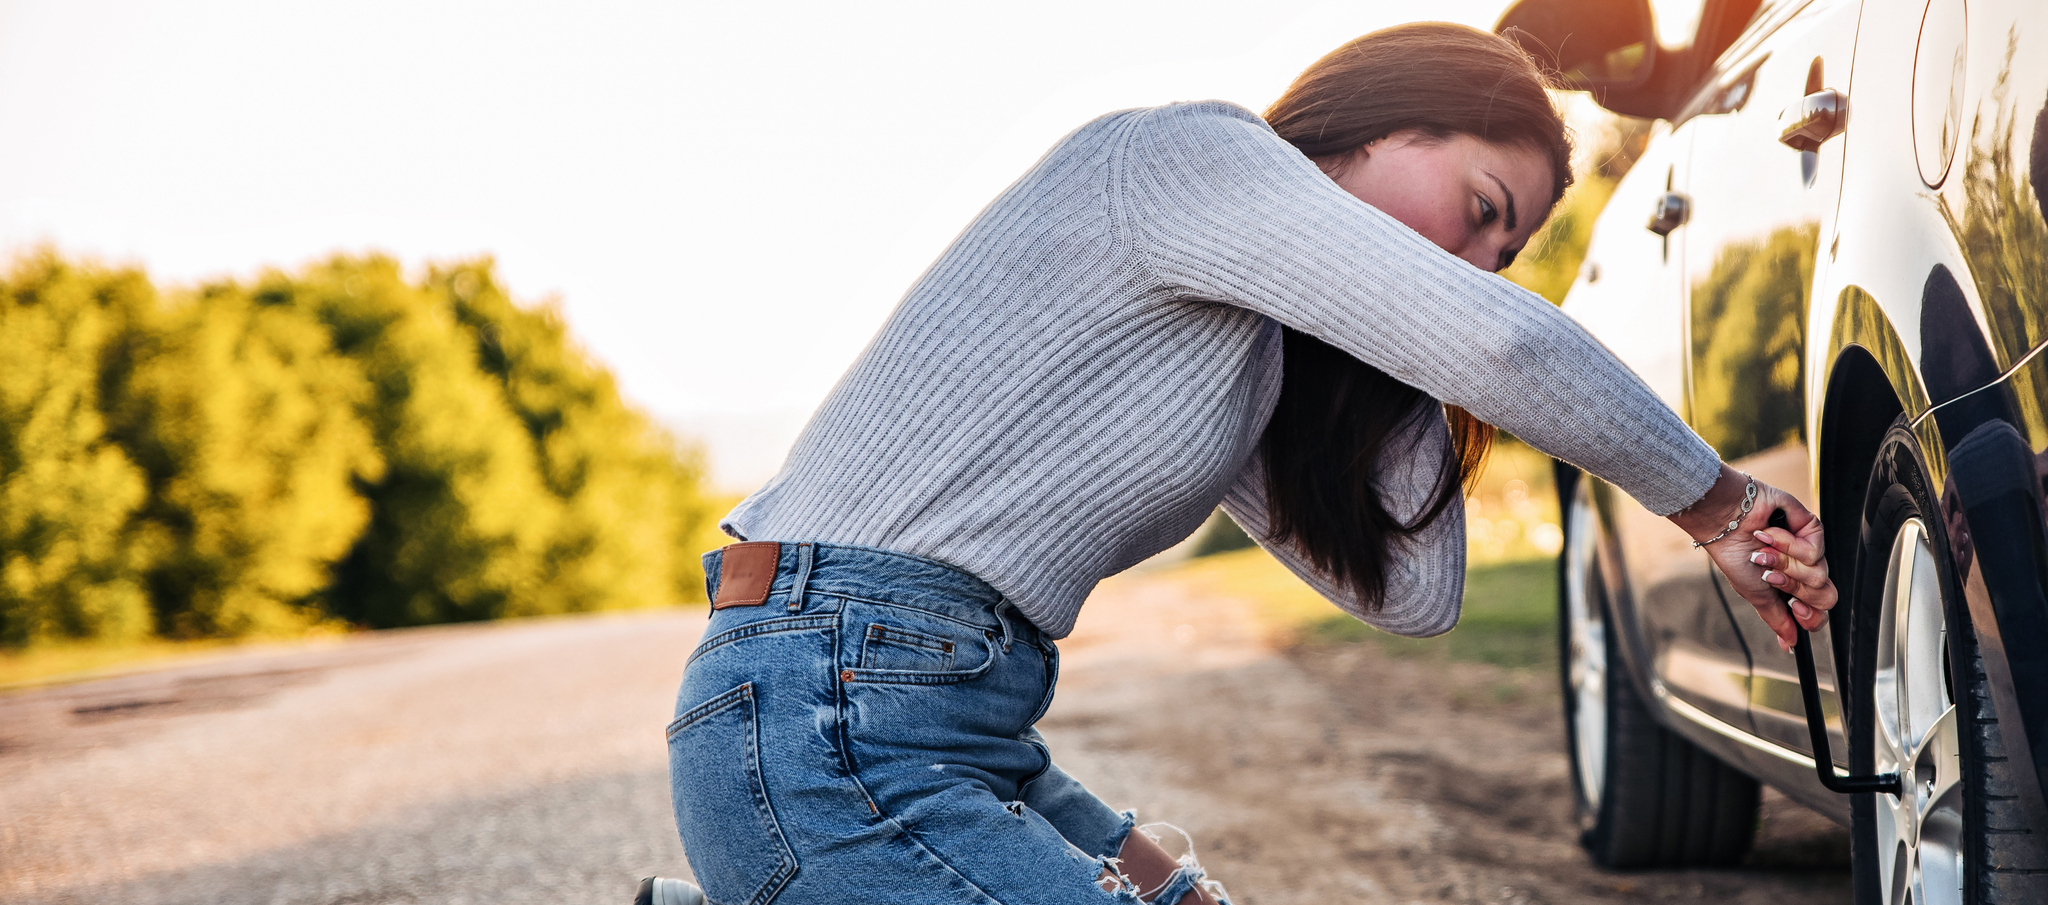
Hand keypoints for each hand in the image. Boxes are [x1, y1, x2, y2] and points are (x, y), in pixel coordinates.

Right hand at [1672, 466, 1837, 651]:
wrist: (1725, 524)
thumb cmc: (1734, 556)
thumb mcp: (1755, 594)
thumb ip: (1777, 618)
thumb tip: (1789, 644)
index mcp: (1791, 588)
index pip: (1818, 611)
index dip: (1811, 616)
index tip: (1794, 608)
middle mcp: (1803, 570)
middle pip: (1825, 596)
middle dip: (1794, 587)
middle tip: (1771, 576)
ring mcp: (1809, 549)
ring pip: (1819, 574)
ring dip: (1784, 565)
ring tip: (1763, 552)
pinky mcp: (1811, 529)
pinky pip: (1815, 550)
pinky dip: (1787, 545)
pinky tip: (1768, 535)